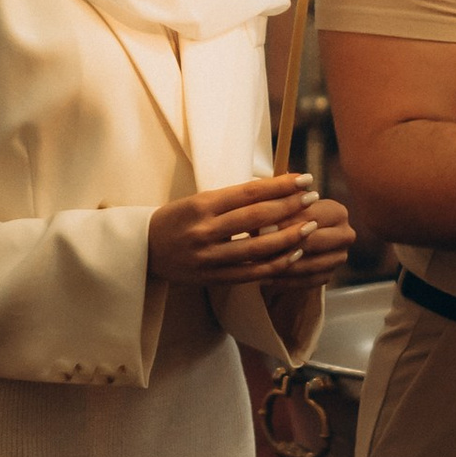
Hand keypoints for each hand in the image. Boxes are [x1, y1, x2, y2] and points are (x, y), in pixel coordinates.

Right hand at [150, 175, 352, 288]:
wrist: (142, 250)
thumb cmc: (176, 219)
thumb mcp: (197, 201)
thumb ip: (231, 198)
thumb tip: (274, 188)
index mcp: (201, 205)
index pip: (249, 192)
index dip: (280, 186)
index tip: (304, 179)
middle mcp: (205, 231)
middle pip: (256, 218)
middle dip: (289, 206)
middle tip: (313, 198)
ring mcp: (209, 257)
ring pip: (257, 248)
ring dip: (289, 237)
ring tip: (311, 226)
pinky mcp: (213, 278)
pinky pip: (251, 272)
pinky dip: (276, 264)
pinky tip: (295, 254)